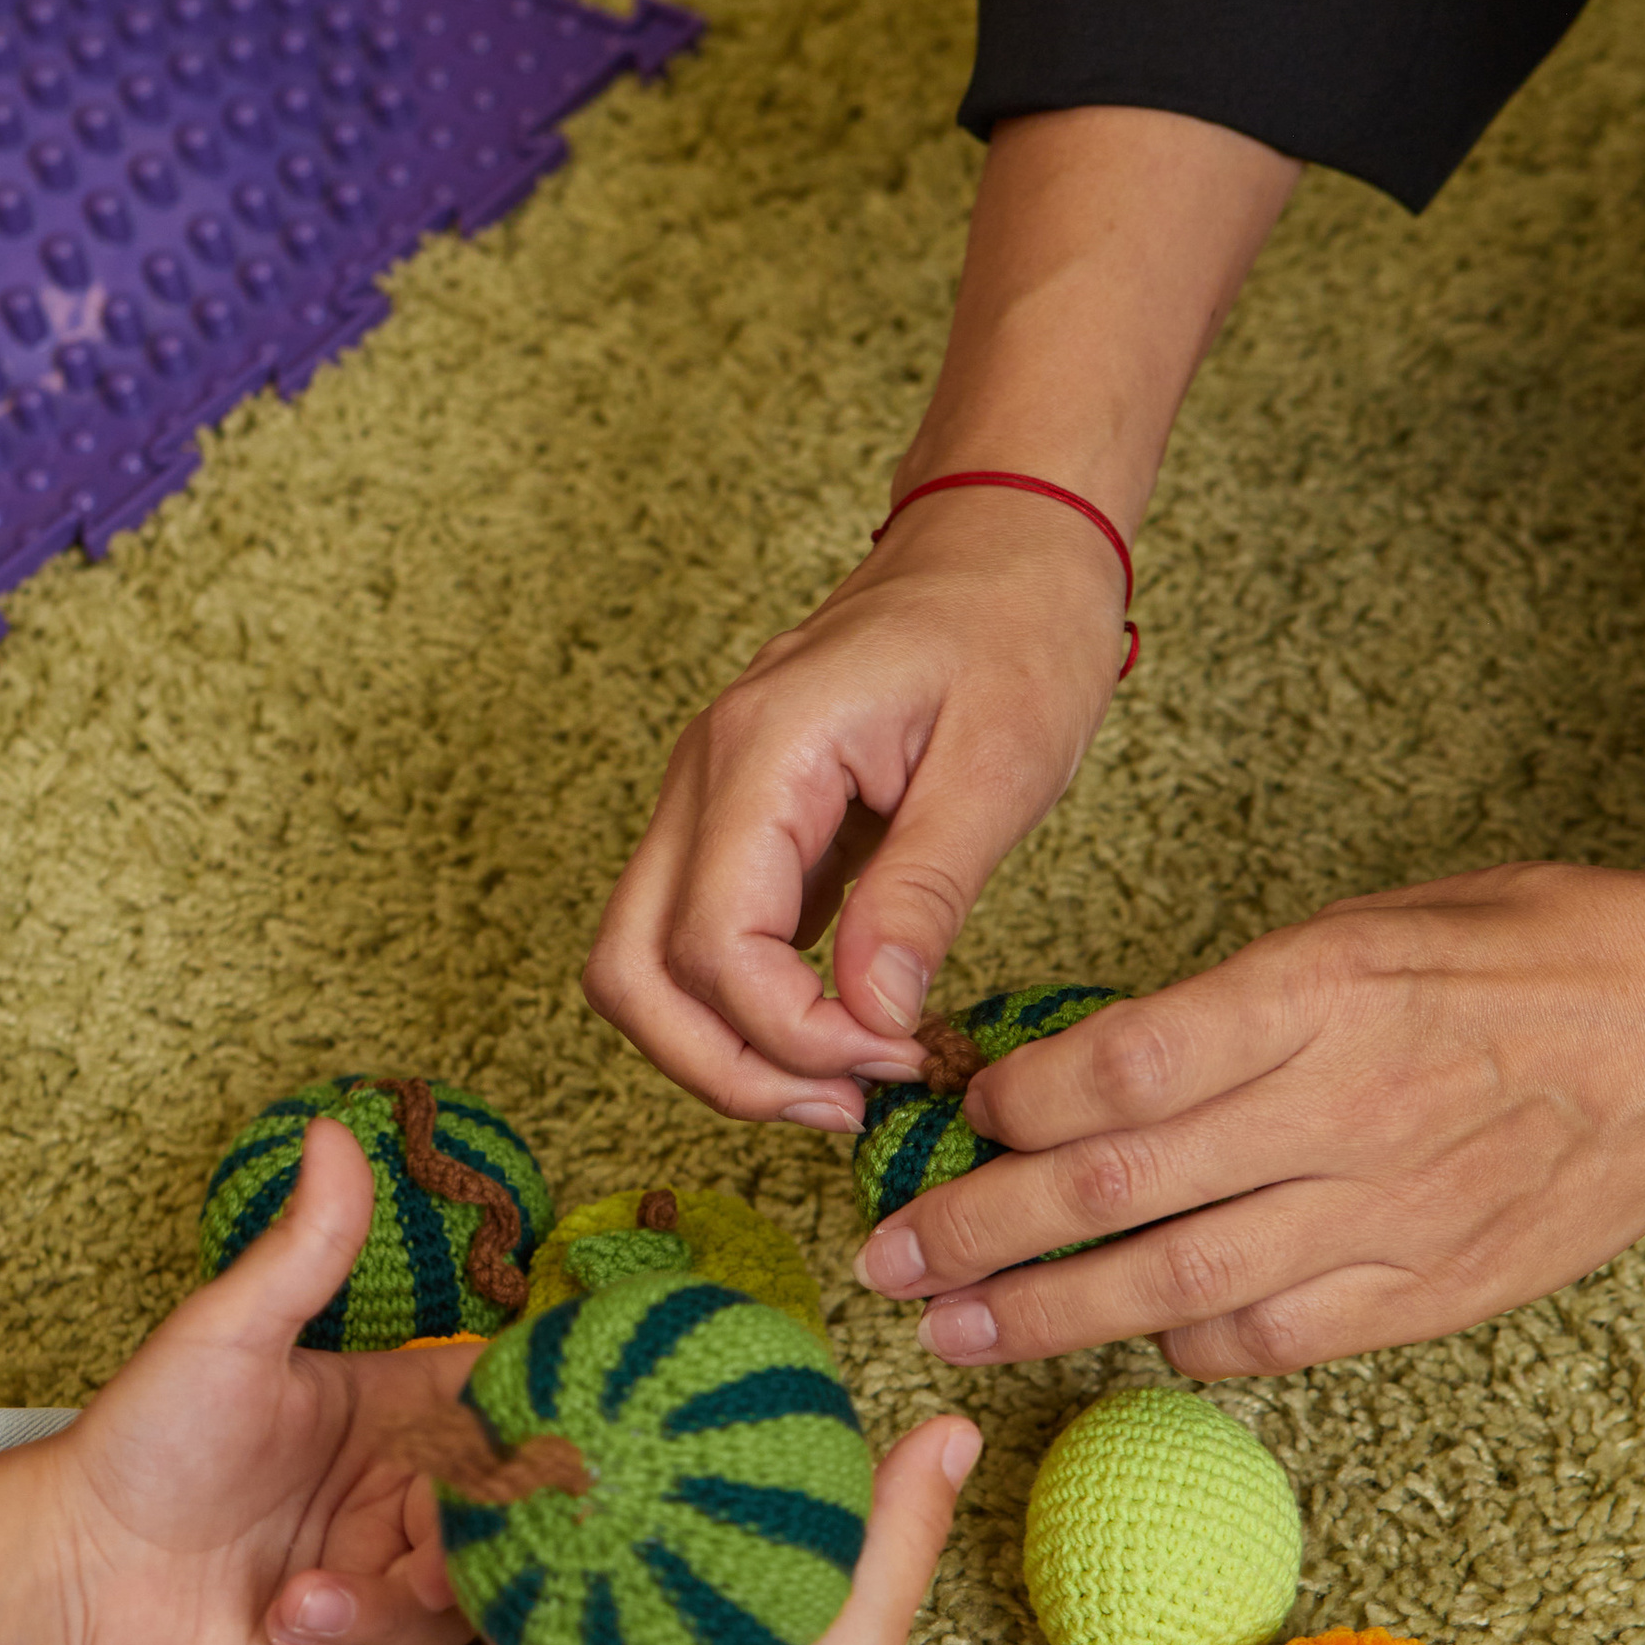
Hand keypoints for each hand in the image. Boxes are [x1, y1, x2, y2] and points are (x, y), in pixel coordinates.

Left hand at [43, 1119, 474, 1644]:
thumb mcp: (227, 1334)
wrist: (69, 1570)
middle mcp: (400, 1492)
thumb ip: (302, 1250)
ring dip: (384, 1610)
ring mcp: (379, 1573)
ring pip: (463, 1608)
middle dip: (457, 1554)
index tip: (506, 1463)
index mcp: (395, 1410)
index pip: (508, 1417)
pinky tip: (282, 1628)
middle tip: (403, 1560)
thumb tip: (334, 1127)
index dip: (528, 1442)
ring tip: (296, 1596)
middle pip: (502, 1529)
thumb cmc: (142, 1440)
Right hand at [506, 1413, 981, 1644]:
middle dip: (634, 1466)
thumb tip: (956, 1422)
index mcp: (796, 1621)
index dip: (742, 1434)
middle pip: (673, 1534)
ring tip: (521, 1438)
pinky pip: (530, 1631)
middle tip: (588, 1384)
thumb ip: (896, 1535)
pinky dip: (501, 1586)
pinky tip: (470, 1522)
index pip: (775, 1504)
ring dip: (561, 1516)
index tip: (702, 1355)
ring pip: (595, 1574)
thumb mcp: (850, 1633)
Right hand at [582, 490, 1127, 1126]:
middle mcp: (703, 775)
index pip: (712, 945)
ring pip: (640, 968)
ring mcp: (704, 800)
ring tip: (840, 1083)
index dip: (791, 1035)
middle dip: (725, 1071)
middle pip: (630, 973)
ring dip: (722, 1051)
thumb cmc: (1014, 625)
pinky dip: (742, 1010)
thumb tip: (872, 1017)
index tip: (895, 1056)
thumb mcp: (1001, 763)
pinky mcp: (733, 825)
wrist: (1004, 539)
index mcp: (764, 751)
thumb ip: (924, 894)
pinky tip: (838, 1030)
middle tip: (845, 1106)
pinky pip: (691, 941)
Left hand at [854, 848, 1644, 1378]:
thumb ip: (1231, 1002)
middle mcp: (1338, 1112)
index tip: (950, 1115)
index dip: (1011, 1106)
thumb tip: (1086, 1066)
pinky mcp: (1421, 1294)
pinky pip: (1265, 1339)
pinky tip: (1119, 1339)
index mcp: (1317, 994)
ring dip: (1041, 1316)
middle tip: (887, 1259)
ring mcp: (1381, 1216)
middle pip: (1112, 1191)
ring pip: (1169, 1287)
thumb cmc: (1525, 950)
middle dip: (976, 1232)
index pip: (1118, 1065)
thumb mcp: (1366, 926)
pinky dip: (1177, 1343)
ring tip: (952, 1328)